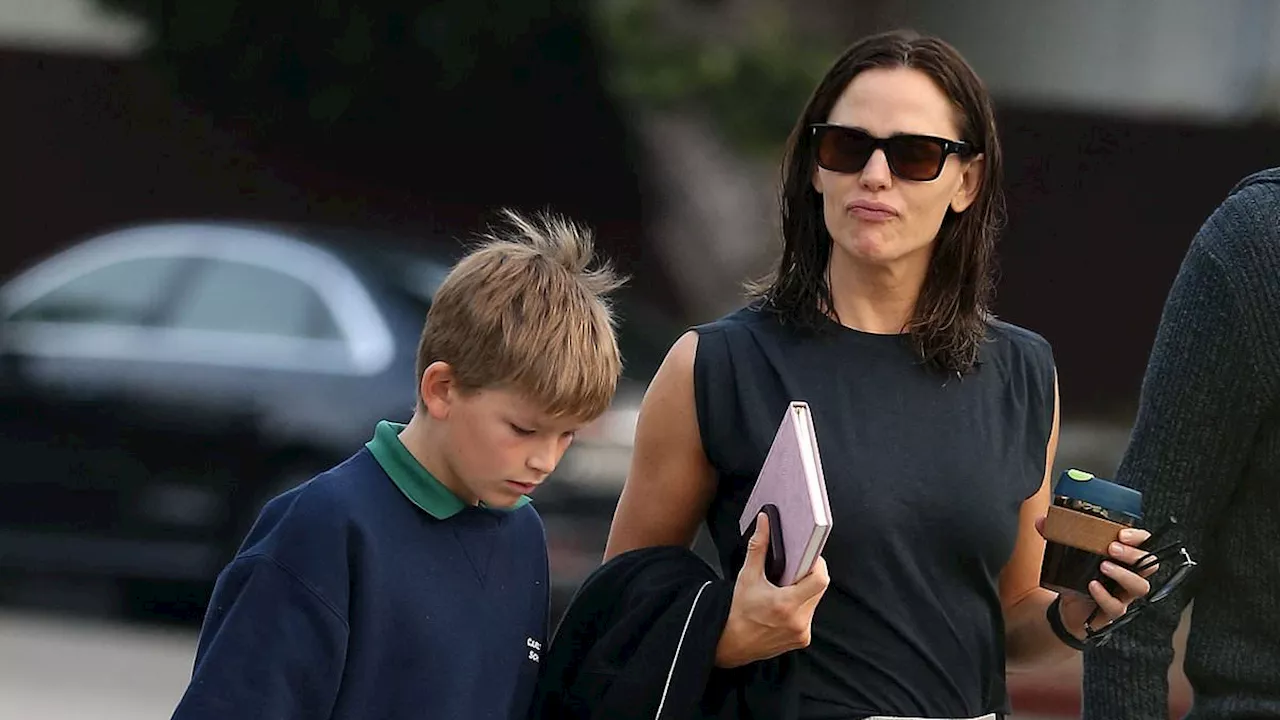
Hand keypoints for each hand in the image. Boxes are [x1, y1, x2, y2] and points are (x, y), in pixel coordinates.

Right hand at [714, 511, 829, 667]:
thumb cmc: (738, 611)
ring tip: (786, 587)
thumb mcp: (747, 576)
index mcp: (786, 604)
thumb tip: (765, 522)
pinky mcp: (802, 639)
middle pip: (819, 589)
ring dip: (806, 591)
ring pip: (815, 601)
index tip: (807, 557)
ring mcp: (801, 632)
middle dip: (809, 575)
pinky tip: (785, 604)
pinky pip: (809, 615)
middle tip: (794, 569)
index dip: (817, 564)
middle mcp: (798, 621)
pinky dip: (801, 606)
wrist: (731, 643)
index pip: (820, 580)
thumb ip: (758, 547)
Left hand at [1036, 519, 1159, 636]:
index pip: (1144, 544)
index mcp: (1123, 558)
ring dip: (1124, 574)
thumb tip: (1041, 521)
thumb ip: (1056, 536)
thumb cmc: (1076, 578)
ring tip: (1104, 566)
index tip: (1122, 534)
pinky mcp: (1112, 611)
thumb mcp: (1068, 555)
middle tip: (1112, 548)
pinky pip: (1116, 606)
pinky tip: (1092, 586)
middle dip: (1132, 554)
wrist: (1068, 609)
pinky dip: (1104, 595)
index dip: (1139, 538)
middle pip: (1148, 564)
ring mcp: (1123, 594)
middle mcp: (1129, 575)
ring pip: (1139, 586)